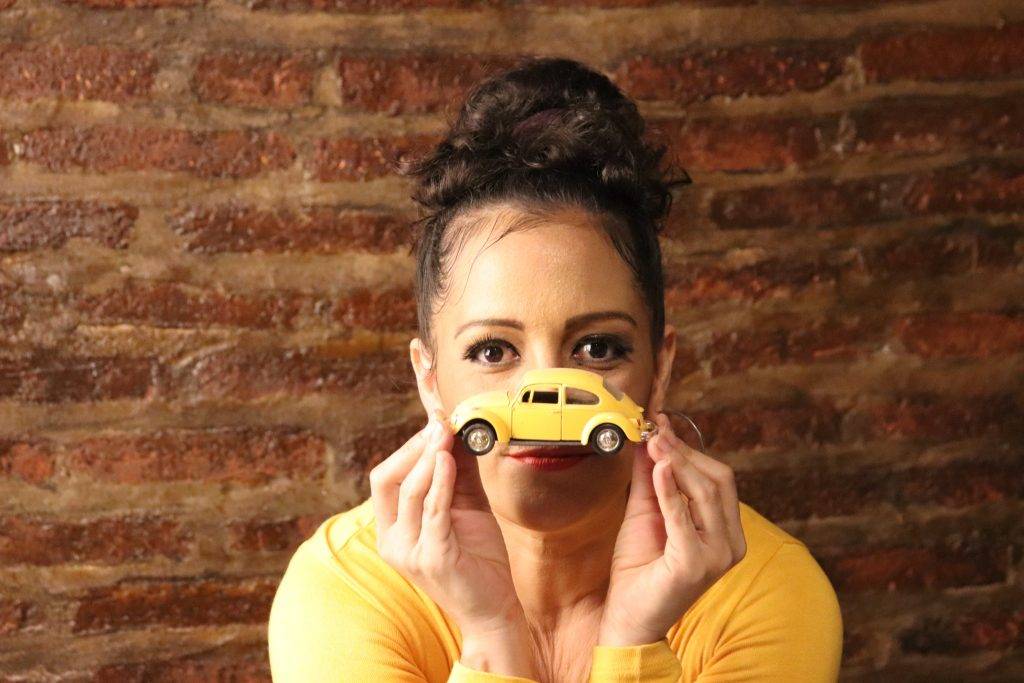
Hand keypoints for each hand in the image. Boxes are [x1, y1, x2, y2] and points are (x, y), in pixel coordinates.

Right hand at [369, 408, 535, 671]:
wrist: (494, 608)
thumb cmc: (477, 559)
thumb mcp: (465, 508)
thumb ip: (458, 474)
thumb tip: (460, 431)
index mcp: (392, 529)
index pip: (384, 479)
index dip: (406, 447)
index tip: (434, 423)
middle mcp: (392, 541)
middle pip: (387, 480)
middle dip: (413, 447)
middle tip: (440, 424)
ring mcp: (409, 552)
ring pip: (409, 491)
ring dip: (429, 457)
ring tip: (447, 433)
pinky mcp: (432, 558)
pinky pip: (433, 511)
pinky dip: (440, 481)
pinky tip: (449, 459)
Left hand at [598, 412, 746, 645]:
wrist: (629, 616)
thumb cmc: (640, 568)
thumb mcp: (645, 512)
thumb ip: (649, 478)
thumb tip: (647, 438)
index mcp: (726, 530)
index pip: (718, 478)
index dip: (690, 448)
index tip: (662, 424)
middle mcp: (730, 543)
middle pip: (717, 481)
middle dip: (684, 452)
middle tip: (655, 431)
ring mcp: (717, 556)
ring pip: (707, 494)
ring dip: (678, 464)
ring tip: (653, 444)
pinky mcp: (696, 565)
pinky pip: (684, 519)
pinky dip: (670, 491)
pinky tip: (657, 470)